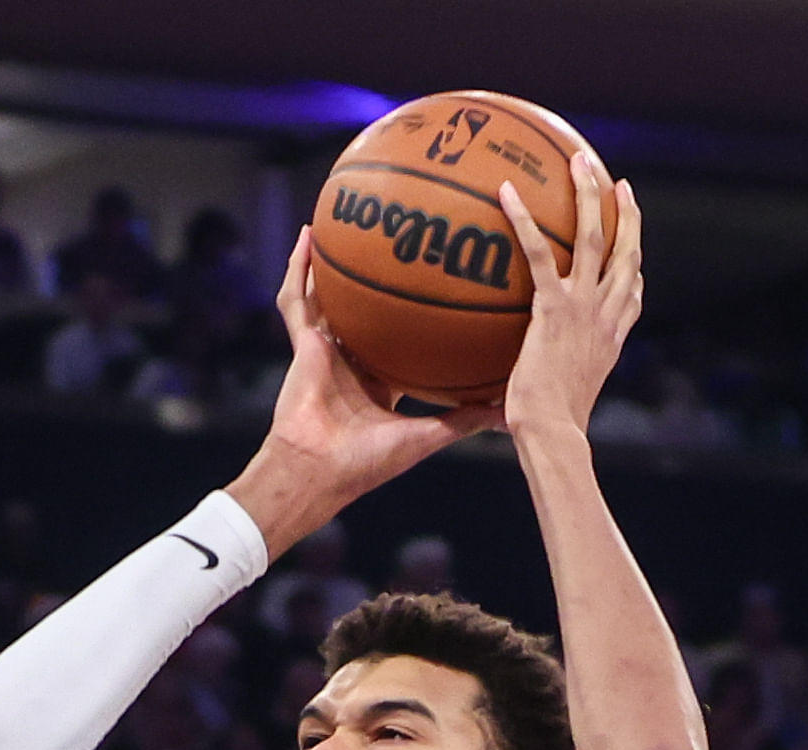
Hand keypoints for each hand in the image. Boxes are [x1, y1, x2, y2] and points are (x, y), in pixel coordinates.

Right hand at [239, 239, 500, 540]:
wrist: (318, 473)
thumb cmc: (367, 464)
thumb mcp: (426, 437)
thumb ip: (465, 420)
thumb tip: (511, 412)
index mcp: (379, 381)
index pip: (400, 340)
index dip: (416, 317)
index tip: (442, 285)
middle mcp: (352, 359)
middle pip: (366, 309)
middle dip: (378, 277)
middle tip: (402, 235)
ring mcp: (325, 349)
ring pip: (328, 295)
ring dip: (332, 259)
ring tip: (344, 218)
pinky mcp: (302, 344)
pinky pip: (297, 299)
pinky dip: (299, 268)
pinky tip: (308, 236)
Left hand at [494, 155, 646, 448]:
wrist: (553, 432)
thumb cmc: (548, 432)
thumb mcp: (552, 407)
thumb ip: (538, 389)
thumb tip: (505, 407)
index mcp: (610, 339)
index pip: (631, 296)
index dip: (634, 270)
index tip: (633, 250)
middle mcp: (605, 316)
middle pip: (626, 253)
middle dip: (626, 215)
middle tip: (619, 184)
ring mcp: (584, 308)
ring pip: (594, 237)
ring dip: (589, 194)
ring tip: (579, 159)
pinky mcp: (555, 307)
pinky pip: (539, 253)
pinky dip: (523, 219)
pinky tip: (504, 191)